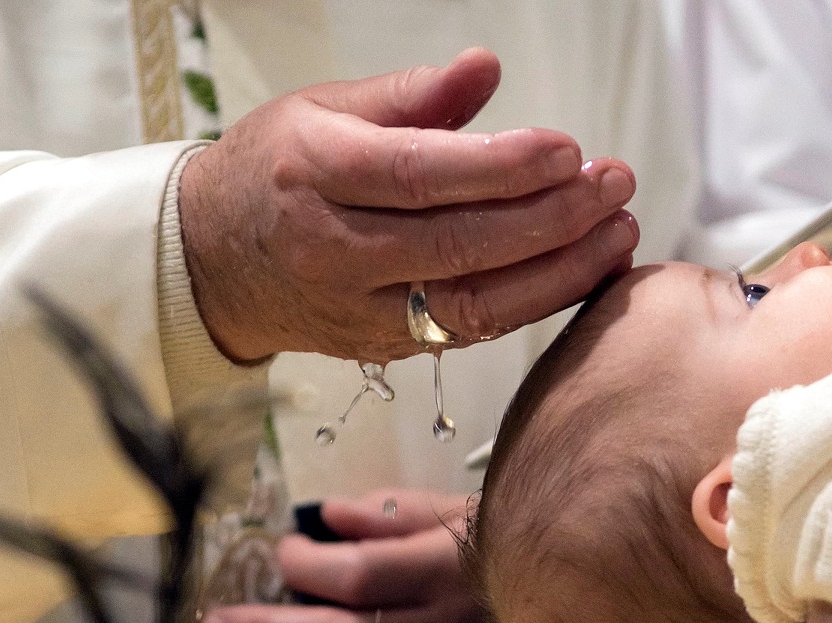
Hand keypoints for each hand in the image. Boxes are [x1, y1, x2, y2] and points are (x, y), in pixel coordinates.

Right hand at [180, 48, 639, 363]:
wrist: (215, 261)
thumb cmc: (277, 171)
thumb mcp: (325, 109)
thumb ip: (412, 95)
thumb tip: (485, 68)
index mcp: (316, 174)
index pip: (419, 176)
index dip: (500, 168)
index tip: (568, 151)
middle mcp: (335, 249)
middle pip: (457, 245)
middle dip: (550, 218)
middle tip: (613, 185)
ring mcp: (361, 308)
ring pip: (473, 304)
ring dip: (558, 271)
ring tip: (616, 233)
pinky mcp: (385, 346)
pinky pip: (472, 331)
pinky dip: (535, 302)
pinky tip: (583, 269)